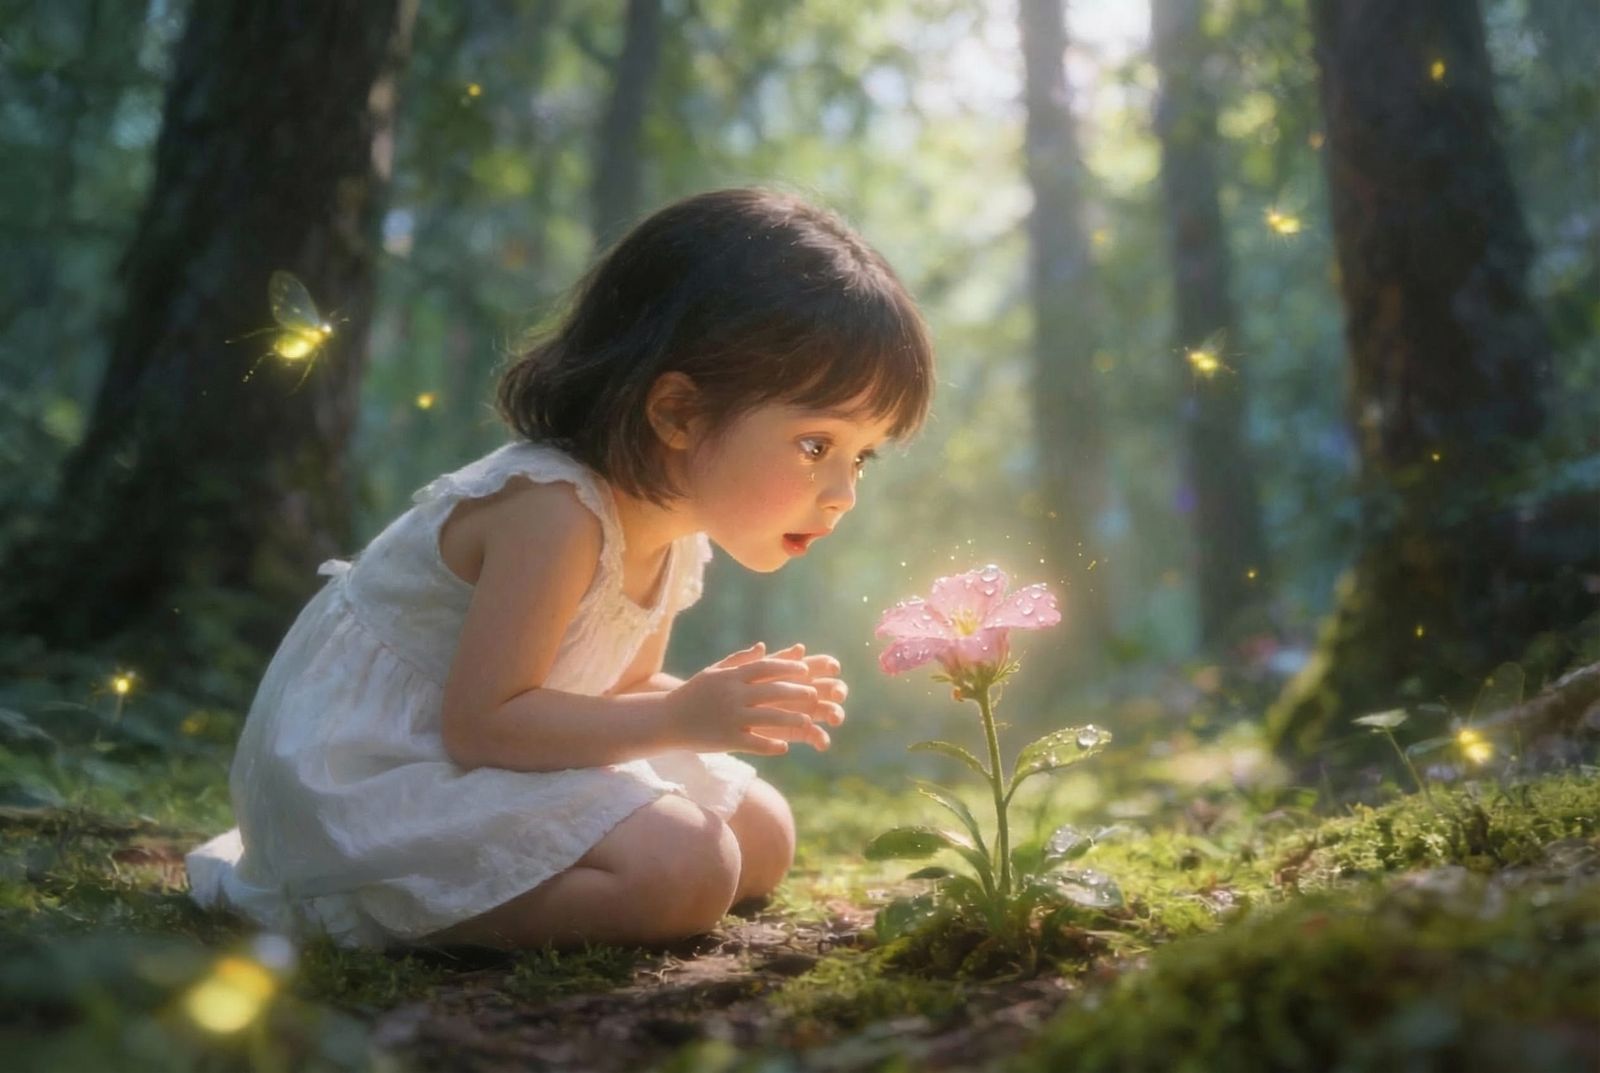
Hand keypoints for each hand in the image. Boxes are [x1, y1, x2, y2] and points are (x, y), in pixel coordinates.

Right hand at [664, 643, 820, 755]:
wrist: (666, 719)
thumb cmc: (693, 693)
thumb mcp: (713, 671)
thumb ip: (739, 660)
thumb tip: (764, 647)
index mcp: (731, 677)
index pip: (766, 667)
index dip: (788, 667)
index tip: (805, 670)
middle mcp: (732, 695)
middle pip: (772, 691)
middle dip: (797, 692)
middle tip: (814, 694)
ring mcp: (730, 718)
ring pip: (769, 718)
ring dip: (791, 719)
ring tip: (807, 721)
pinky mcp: (726, 739)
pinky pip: (755, 743)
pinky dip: (772, 745)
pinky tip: (785, 747)